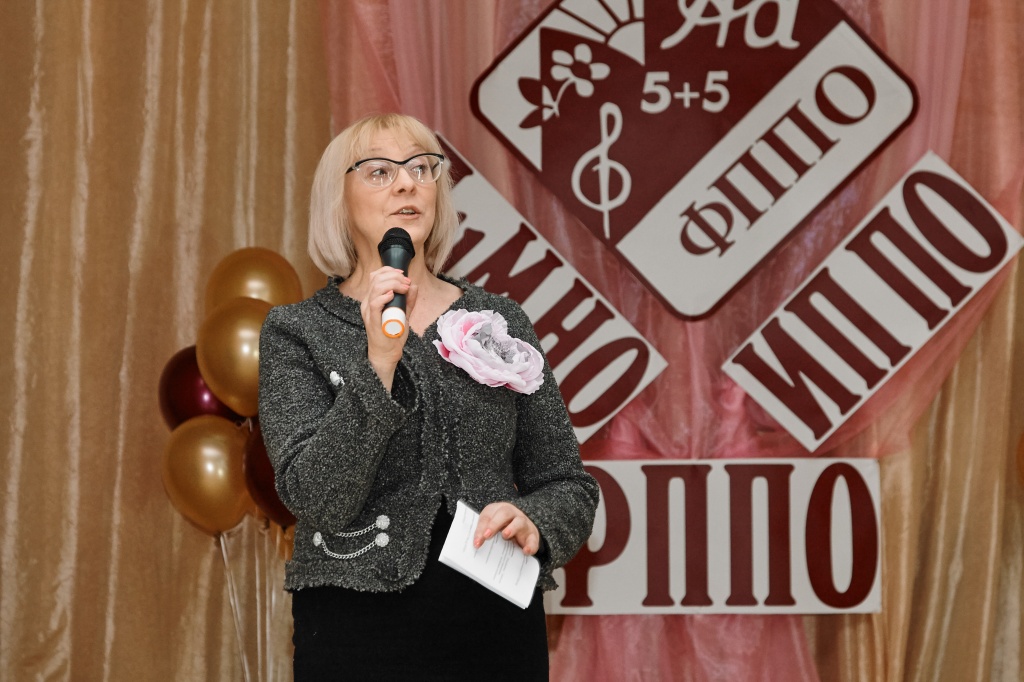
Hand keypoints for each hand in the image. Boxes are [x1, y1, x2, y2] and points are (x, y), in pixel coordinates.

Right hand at [358, 266, 417, 388]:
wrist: (387, 353)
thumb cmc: (392, 334)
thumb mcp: (403, 314)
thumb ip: (408, 301)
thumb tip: (414, 286)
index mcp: (372, 298)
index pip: (376, 276)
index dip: (389, 271)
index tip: (404, 274)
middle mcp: (368, 302)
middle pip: (377, 278)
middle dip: (395, 276)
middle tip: (407, 283)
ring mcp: (368, 311)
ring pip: (376, 288)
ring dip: (393, 284)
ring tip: (404, 288)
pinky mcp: (372, 320)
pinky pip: (375, 303)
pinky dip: (384, 297)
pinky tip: (393, 295)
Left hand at [473, 502, 540, 555]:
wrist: (523, 529)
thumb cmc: (502, 527)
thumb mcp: (490, 527)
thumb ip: (483, 533)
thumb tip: (476, 545)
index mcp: (498, 510)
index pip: (488, 516)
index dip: (481, 528)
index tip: (477, 542)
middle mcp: (512, 514)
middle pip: (504, 513)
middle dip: (494, 524)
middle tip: (487, 536)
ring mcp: (523, 523)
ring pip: (519, 522)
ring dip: (512, 528)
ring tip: (505, 536)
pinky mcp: (532, 535)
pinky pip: (533, 539)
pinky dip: (530, 545)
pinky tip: (525, 551)